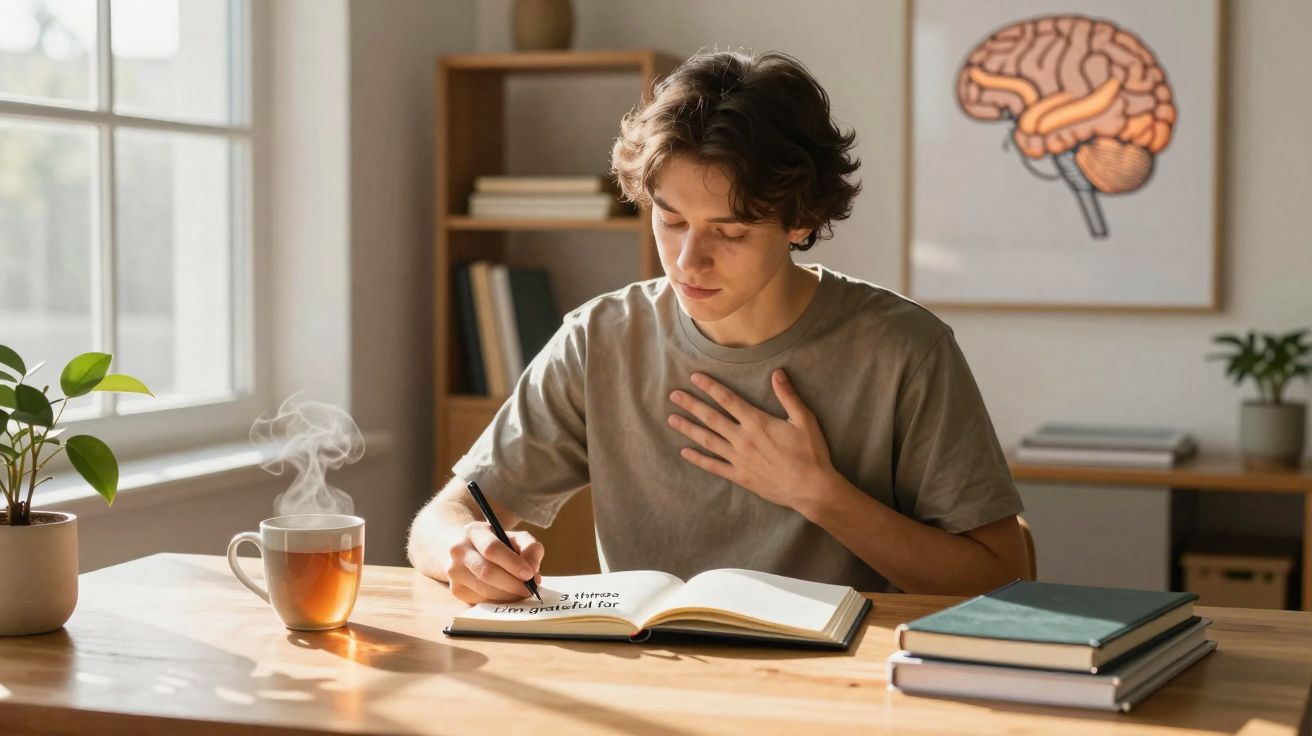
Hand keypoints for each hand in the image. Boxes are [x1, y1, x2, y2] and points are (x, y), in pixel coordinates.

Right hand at [445, 523, 543, 604]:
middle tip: (530, 589)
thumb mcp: (515, 537)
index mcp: (474, 531)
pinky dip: (499, 601)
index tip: (530, 574)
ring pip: (484, 590)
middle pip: (487, 572)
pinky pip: (481, 600)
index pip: (491, 549)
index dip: (512, 563)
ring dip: (508, 595)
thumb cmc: (497, 543)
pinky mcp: (456, 589)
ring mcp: (454, 571)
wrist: (466, 549)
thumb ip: (530, 547)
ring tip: (522, 592)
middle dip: (512, 584)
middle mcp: (459, 550)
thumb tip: (533, 569)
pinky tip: (508, 595)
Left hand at [667, 369, 836, 512]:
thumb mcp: (804, 420)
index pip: (727, 399)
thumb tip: (777, 373)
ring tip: (672, 419)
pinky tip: (685, 452)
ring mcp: (738, 459)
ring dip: (689, 429)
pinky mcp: (740, 476)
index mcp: (757, 422)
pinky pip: (714, 466)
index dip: (710, 387)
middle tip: (673, 396)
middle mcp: (742, 439)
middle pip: (711, 418)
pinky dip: (698, 459)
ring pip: (707, 440)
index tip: (694, 378)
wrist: (811, 488)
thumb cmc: (810, 453)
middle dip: (691, 405)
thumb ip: (788, 396)